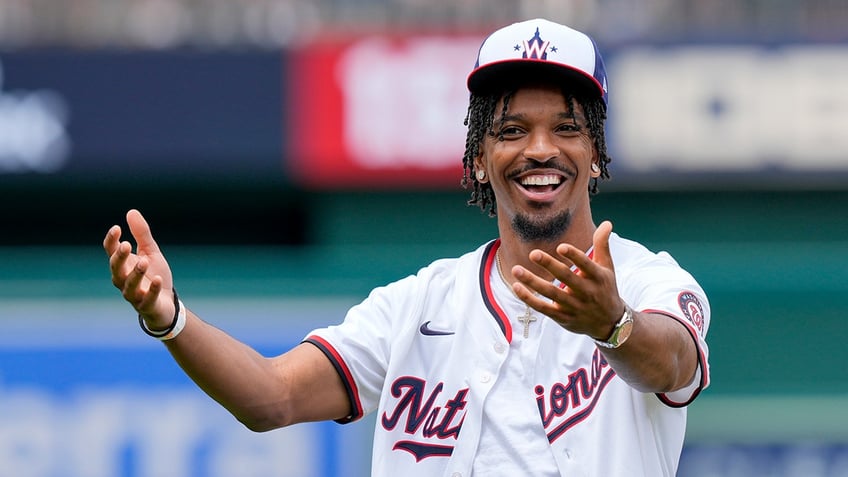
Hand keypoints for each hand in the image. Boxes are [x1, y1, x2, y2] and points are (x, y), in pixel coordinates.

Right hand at [103, 209, 174, 328]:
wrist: (166, 304)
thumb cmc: (154, 275)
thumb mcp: (150, 252)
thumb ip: (142, 234)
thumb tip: (131, 211)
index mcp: (123, 266)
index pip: (111, 252)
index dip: (112, 241)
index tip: (117, 228)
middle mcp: (123, 280)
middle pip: (116, 269)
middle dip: (120, 258)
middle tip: (127, 245)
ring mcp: (134, 295)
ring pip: (129, 285)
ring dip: (136, 273)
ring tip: (144, 261)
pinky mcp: (146, 306)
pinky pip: (147, 298)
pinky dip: (151, 289)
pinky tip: (157, 279)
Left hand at [511, 221, 624, 338]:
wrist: (609, 323)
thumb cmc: (605, 288)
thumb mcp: (607, 268)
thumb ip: (602, 245)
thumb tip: (606, 222)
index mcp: (598, 277)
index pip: (587, 265)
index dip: (575, 256)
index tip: (561, 247)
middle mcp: (586, 292)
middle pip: (566, 278)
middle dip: (550, 266)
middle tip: (533, 253)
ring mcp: (574, 306)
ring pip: (551, 293)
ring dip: (532, 282)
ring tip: (516, 269)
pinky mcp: (562, 317)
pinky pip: (543, 308)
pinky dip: (529, 299)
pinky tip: (517, 286)